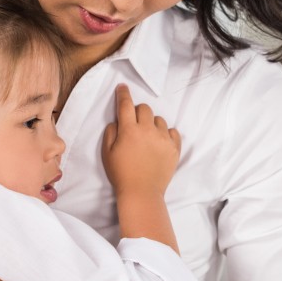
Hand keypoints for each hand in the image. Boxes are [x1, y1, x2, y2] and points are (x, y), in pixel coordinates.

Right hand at [101, 84, 181, 198]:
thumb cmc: (121, 173)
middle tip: (134, 124)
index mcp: (129, 130)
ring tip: (147, 137)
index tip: (122, 87)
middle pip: (145, 108)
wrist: (142, 193)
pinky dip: (166, 134)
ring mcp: (163, 138)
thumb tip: (118, 121)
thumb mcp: (107, 153)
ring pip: (159, 119)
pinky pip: (172, 131)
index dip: (123, 94)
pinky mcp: (175, 148)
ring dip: (152, 123)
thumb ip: (111, 132)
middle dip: (138, 112)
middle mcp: (148, 130)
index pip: (126, 105)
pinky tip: (159, 142)